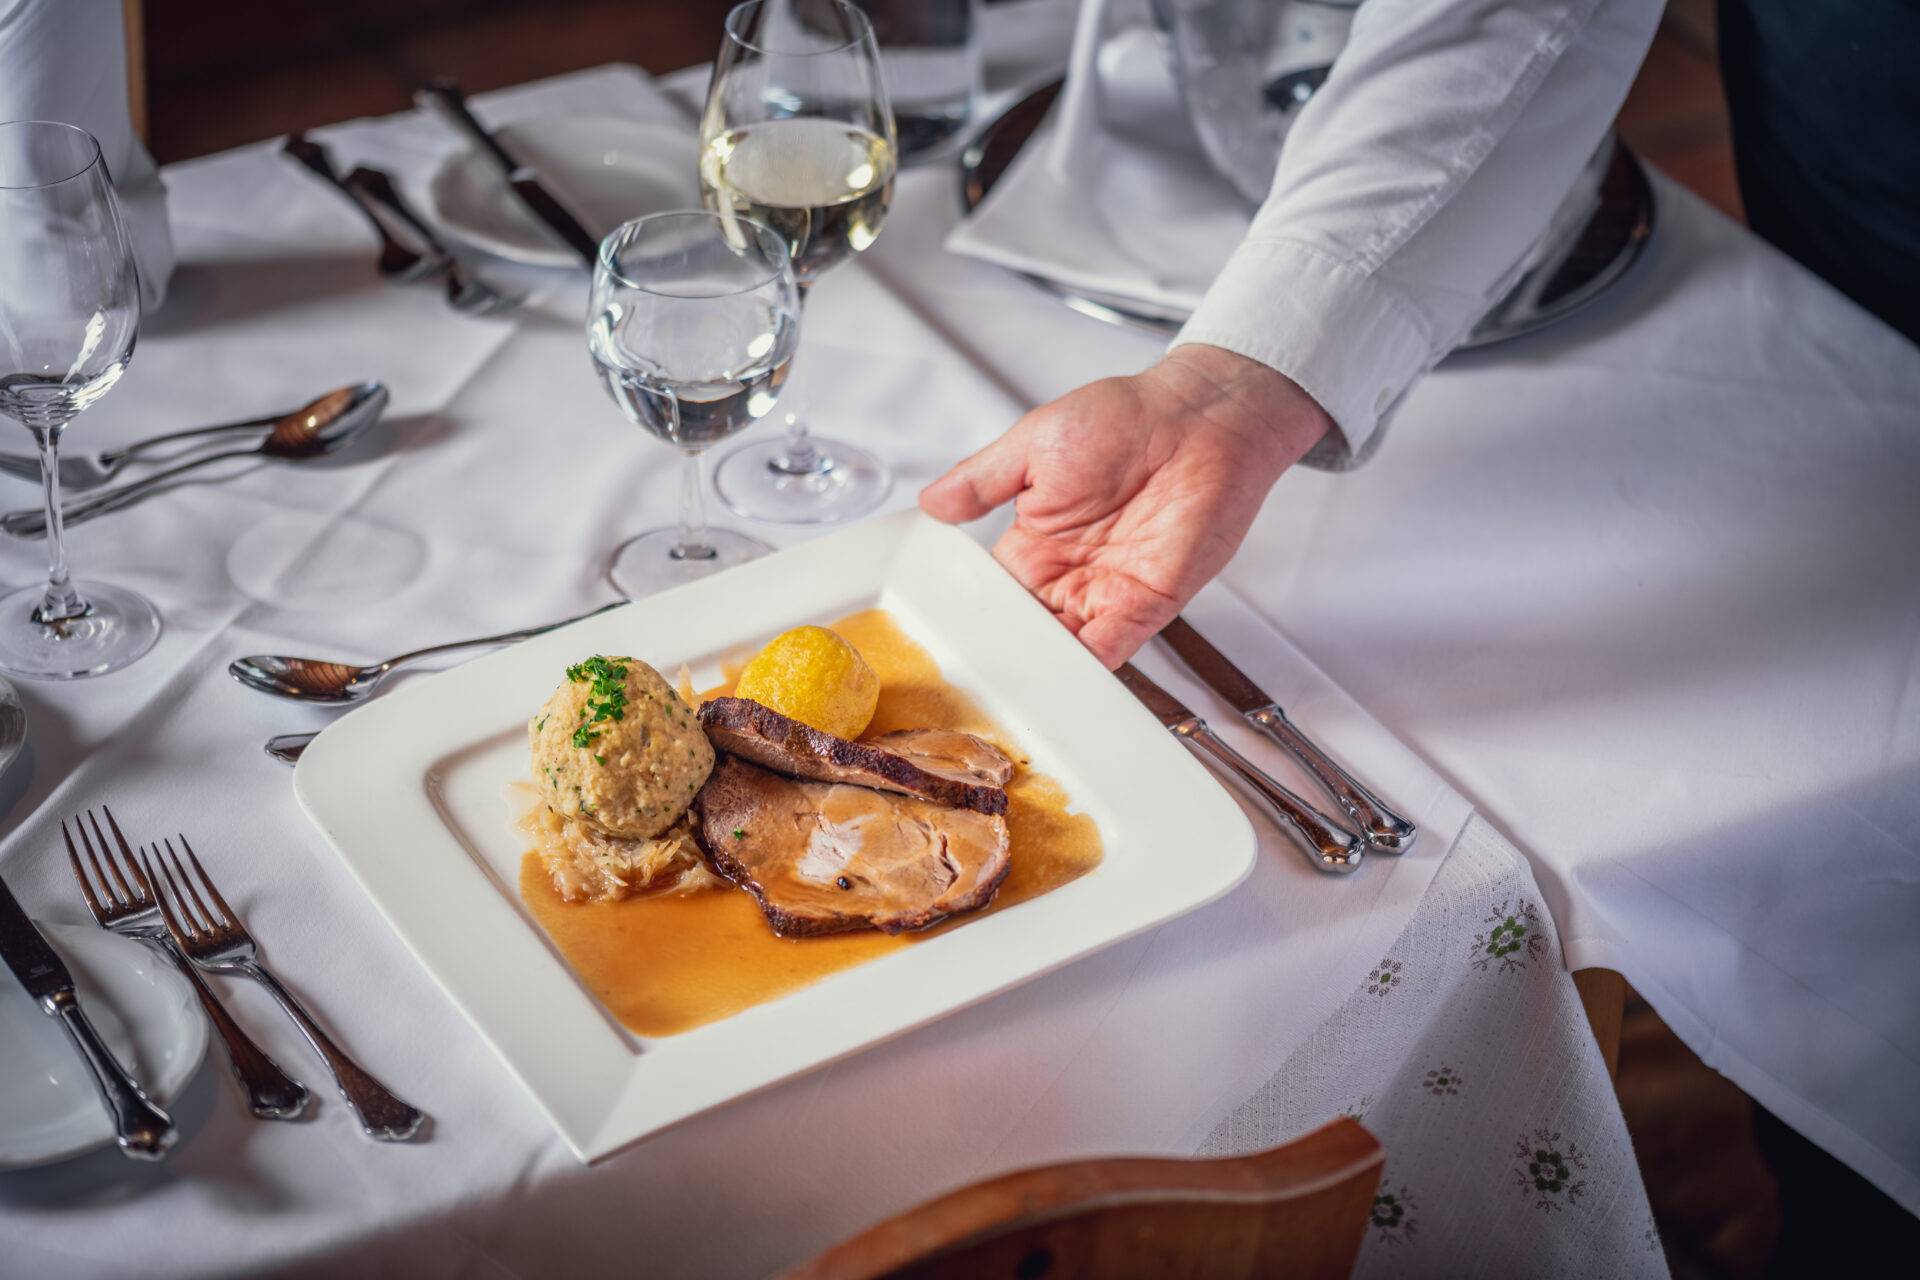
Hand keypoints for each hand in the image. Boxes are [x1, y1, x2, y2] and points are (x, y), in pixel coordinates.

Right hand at [920, 344, 1332, 666]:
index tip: (940, 643)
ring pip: (1062, 651)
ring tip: (1002, 696)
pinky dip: (1085, 674)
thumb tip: (929, 503)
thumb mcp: (1035, 442)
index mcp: (1034, 540)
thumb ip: (982, 479)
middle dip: (1000, 656)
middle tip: (965, 684)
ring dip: (1037, 672)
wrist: (1200, 418)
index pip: (992, 594)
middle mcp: (1068, 574)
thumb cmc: (1124, 417)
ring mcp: (1107, 593)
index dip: (970, 618)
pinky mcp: (1148, 605)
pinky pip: (1110, 650)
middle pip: (1024, 631)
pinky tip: (1057, 690)